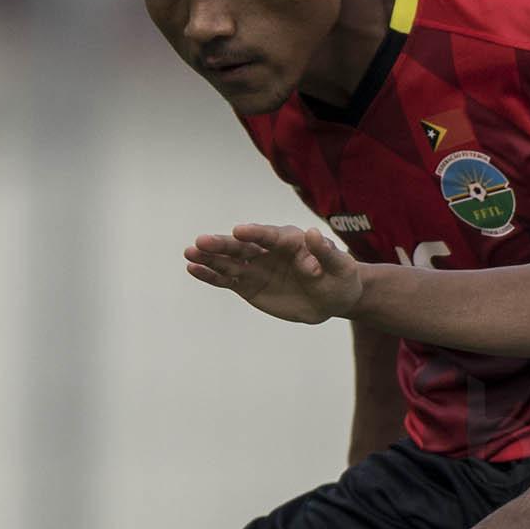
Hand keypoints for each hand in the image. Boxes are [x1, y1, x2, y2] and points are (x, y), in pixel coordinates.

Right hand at [184, 222, 362, 324]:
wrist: (333, 298)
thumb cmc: (340, 277)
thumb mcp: (340, 267)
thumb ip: (326, 252)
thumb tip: (313, 233)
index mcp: (290, 241)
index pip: (270, 236)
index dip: (255, 233)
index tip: (238, 230)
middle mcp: (269, 250)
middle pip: (243, 246)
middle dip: (222, 244)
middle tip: (201, 241)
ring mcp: (257, 267)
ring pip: (230, 261)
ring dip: (209, 258)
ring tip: (189, 253)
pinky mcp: (249, 285)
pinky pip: (227, 279)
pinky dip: (211, 275)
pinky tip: (193, 268)